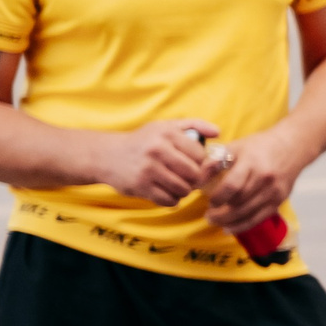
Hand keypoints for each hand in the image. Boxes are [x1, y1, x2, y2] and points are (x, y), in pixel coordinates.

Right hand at [100, 120, 224, 205]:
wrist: (107, 155)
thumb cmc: (143, 141)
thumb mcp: (165, 126)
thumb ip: (194, 125)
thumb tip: (218, 132)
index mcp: (167, 133)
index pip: (201, 155)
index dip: (201, 163)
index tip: (193, 164)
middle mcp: (157, 150)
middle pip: (194, 174)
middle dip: (194, 179)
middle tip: (188, 178)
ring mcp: (148, 169)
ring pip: (183, 189)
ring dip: (184, 191)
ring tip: (177, 184)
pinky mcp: (140, 186)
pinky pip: (169, 200)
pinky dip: (172, 200)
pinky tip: (166, 192)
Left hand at [204, 125, 310, 232]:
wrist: (292, 147)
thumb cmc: (259, 147)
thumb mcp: (235, 147)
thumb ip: (214, 163)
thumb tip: (195, 180)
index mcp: (252, 162)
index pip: (232, 185)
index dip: (217, 197)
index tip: (209, 201)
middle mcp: (265, 178)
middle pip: (239, 202)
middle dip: (220, 213)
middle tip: (207, 216)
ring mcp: (274, 191)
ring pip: (248, 213)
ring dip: (229, 221)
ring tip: (215, 222)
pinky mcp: (280, 200)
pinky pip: (259, 218)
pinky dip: (243, 225)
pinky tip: (229, 228)